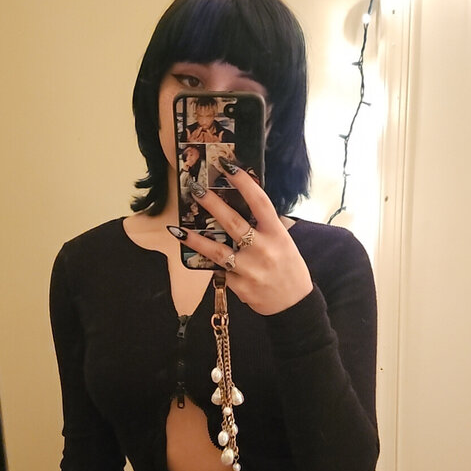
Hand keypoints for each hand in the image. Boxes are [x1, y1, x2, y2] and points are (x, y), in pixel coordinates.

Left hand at [172, 168, 312, 314]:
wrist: (293, 303)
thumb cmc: (288, 267)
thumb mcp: (283, 242)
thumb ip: (264, 226)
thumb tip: (240, 203)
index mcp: (277, 234)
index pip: (260, 202)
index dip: (243, 183)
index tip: (227, 166)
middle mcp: (264, 249)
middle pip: (233, 222)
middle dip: (212, 204)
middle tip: (195, 190)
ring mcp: (250, 269)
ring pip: (217, 250)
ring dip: (195, 239)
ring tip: (177, 229)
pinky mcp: (239, 286)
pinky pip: (220, 270)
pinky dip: (210, 263)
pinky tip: (198, 258)